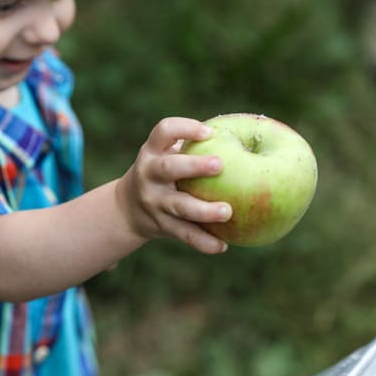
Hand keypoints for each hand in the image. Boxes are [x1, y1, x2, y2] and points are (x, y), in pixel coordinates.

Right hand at [115, 117, 232, 253]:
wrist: (127, 208)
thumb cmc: (163, 173)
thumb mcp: (167, 154)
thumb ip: (194, 146)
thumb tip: (248, 135)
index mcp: (153, 151)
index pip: (164, 131)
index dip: (185, 129)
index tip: (209, 132)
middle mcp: (149, 174)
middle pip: (168, 168)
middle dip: (193, 166)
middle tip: (219, 165)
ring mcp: (154, 202)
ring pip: (178, 206)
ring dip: (203, 210)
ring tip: (227, 212)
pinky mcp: (162, 225)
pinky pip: (184, 234)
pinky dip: (203, 242)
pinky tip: (223, 246)